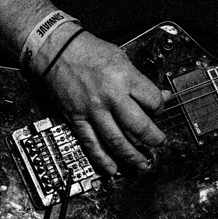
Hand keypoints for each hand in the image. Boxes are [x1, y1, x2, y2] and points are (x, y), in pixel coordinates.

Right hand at [42, 30, 168, 175]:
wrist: (56, 50)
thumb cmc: (88, 50)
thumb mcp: (121, 58)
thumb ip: (140, 80)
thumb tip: (161, 96)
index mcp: (124, 77)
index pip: (152, 100)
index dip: (161, 107)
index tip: (159, 110)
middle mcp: (110, 96)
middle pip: (138, 126)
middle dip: (152, 138)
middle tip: (159, 142)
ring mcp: (92, 110)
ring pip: (116, 141)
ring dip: (131, 156)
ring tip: (142, 164)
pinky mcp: (77, 118)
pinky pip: (91, 143)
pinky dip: (102, 159)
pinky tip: (112, 168)